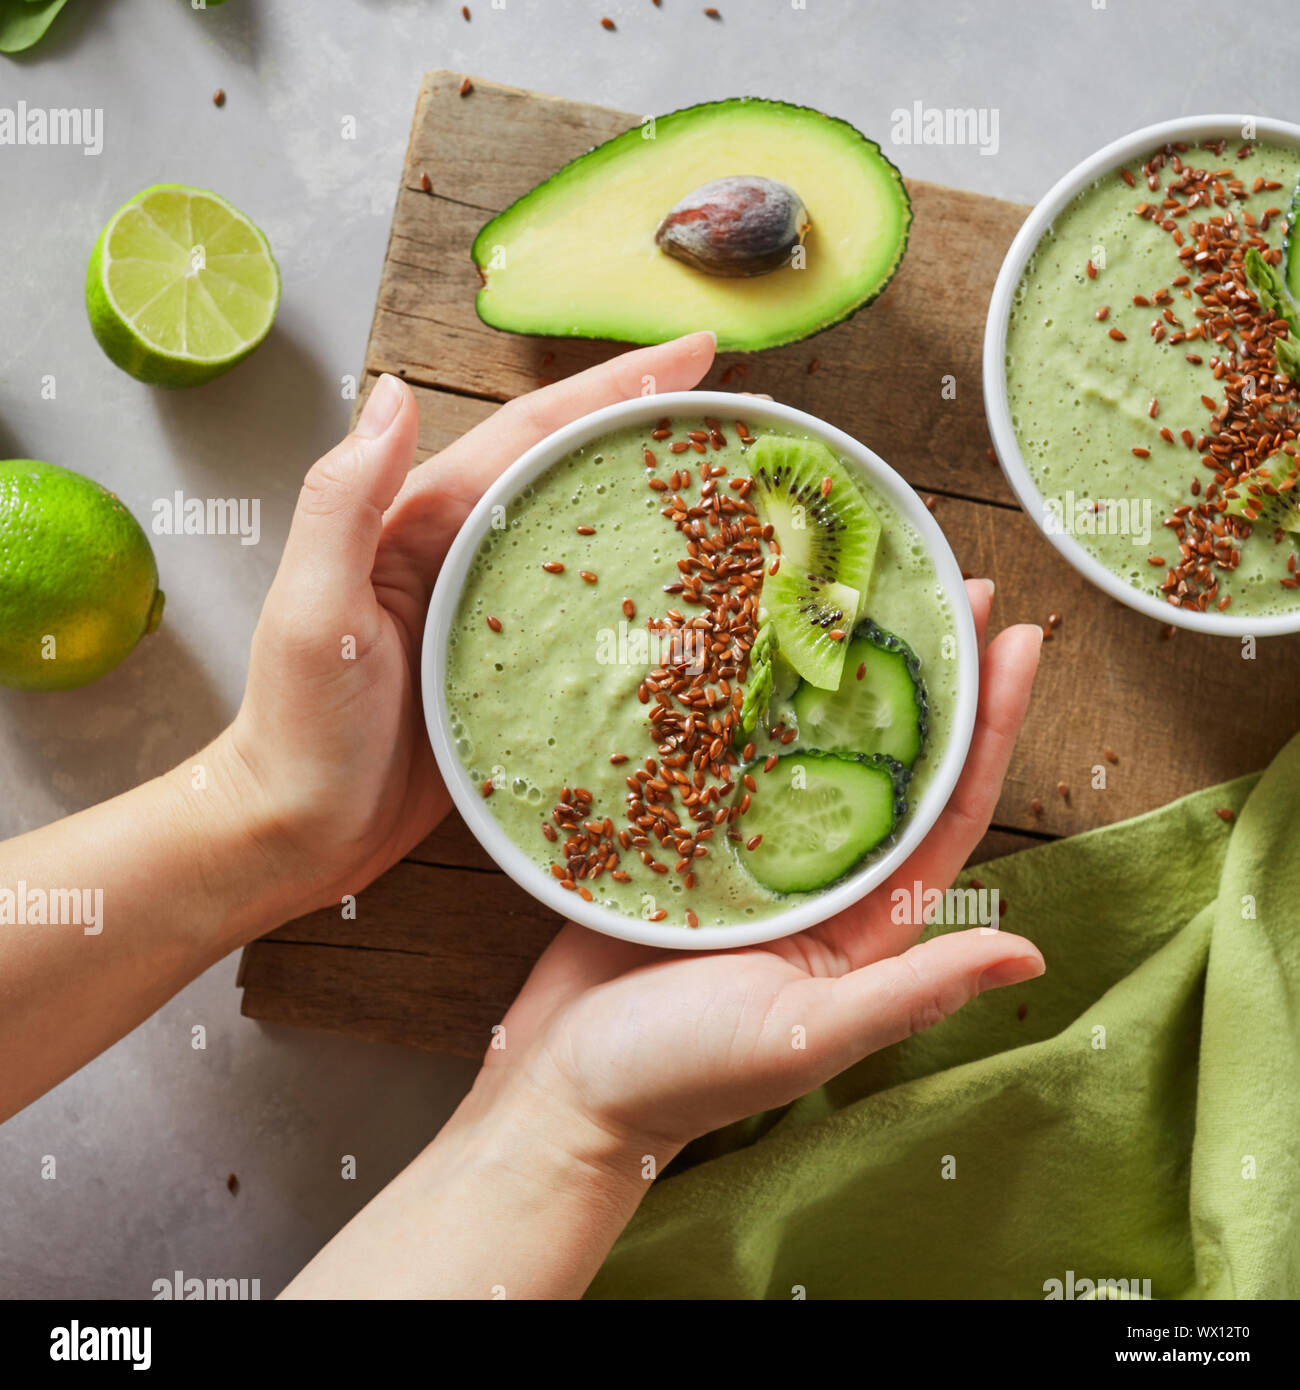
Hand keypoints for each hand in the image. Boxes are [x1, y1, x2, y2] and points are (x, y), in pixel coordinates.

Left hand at [215, 332, 718, 914]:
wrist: (302, 829)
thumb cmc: (300, 727)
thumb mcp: (312, 610)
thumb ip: (344, 500)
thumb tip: (395, 387)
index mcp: (426, 522)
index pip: (532, 432)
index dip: (613, 386)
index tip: (695, 352)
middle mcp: (467, 552)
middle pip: (572, 468)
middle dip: (649, 424)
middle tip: (736, 408)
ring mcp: (494, 609)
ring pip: (588, 536)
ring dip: (654, 502)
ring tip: (732, 486)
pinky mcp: (515, 668)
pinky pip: (587, 614)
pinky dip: (639, 592)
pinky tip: (690, 597)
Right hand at [478, 584, 1043, 1157]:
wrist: (561, 1086)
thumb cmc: (682, 1075)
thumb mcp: (807, 1034)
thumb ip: (911, 992)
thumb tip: (1029, 955)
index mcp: (867, 922)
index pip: (952, 809)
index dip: (991, 725)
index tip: (1016, 640)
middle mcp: (821, 877)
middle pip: (893, 759)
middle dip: (930, 677)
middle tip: (951, 587)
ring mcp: (751, 853)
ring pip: (811, 745)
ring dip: (842, 673)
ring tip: (864, 592)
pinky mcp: (685, 836)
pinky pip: (727, 756)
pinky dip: (746, 701)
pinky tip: (751, 641)